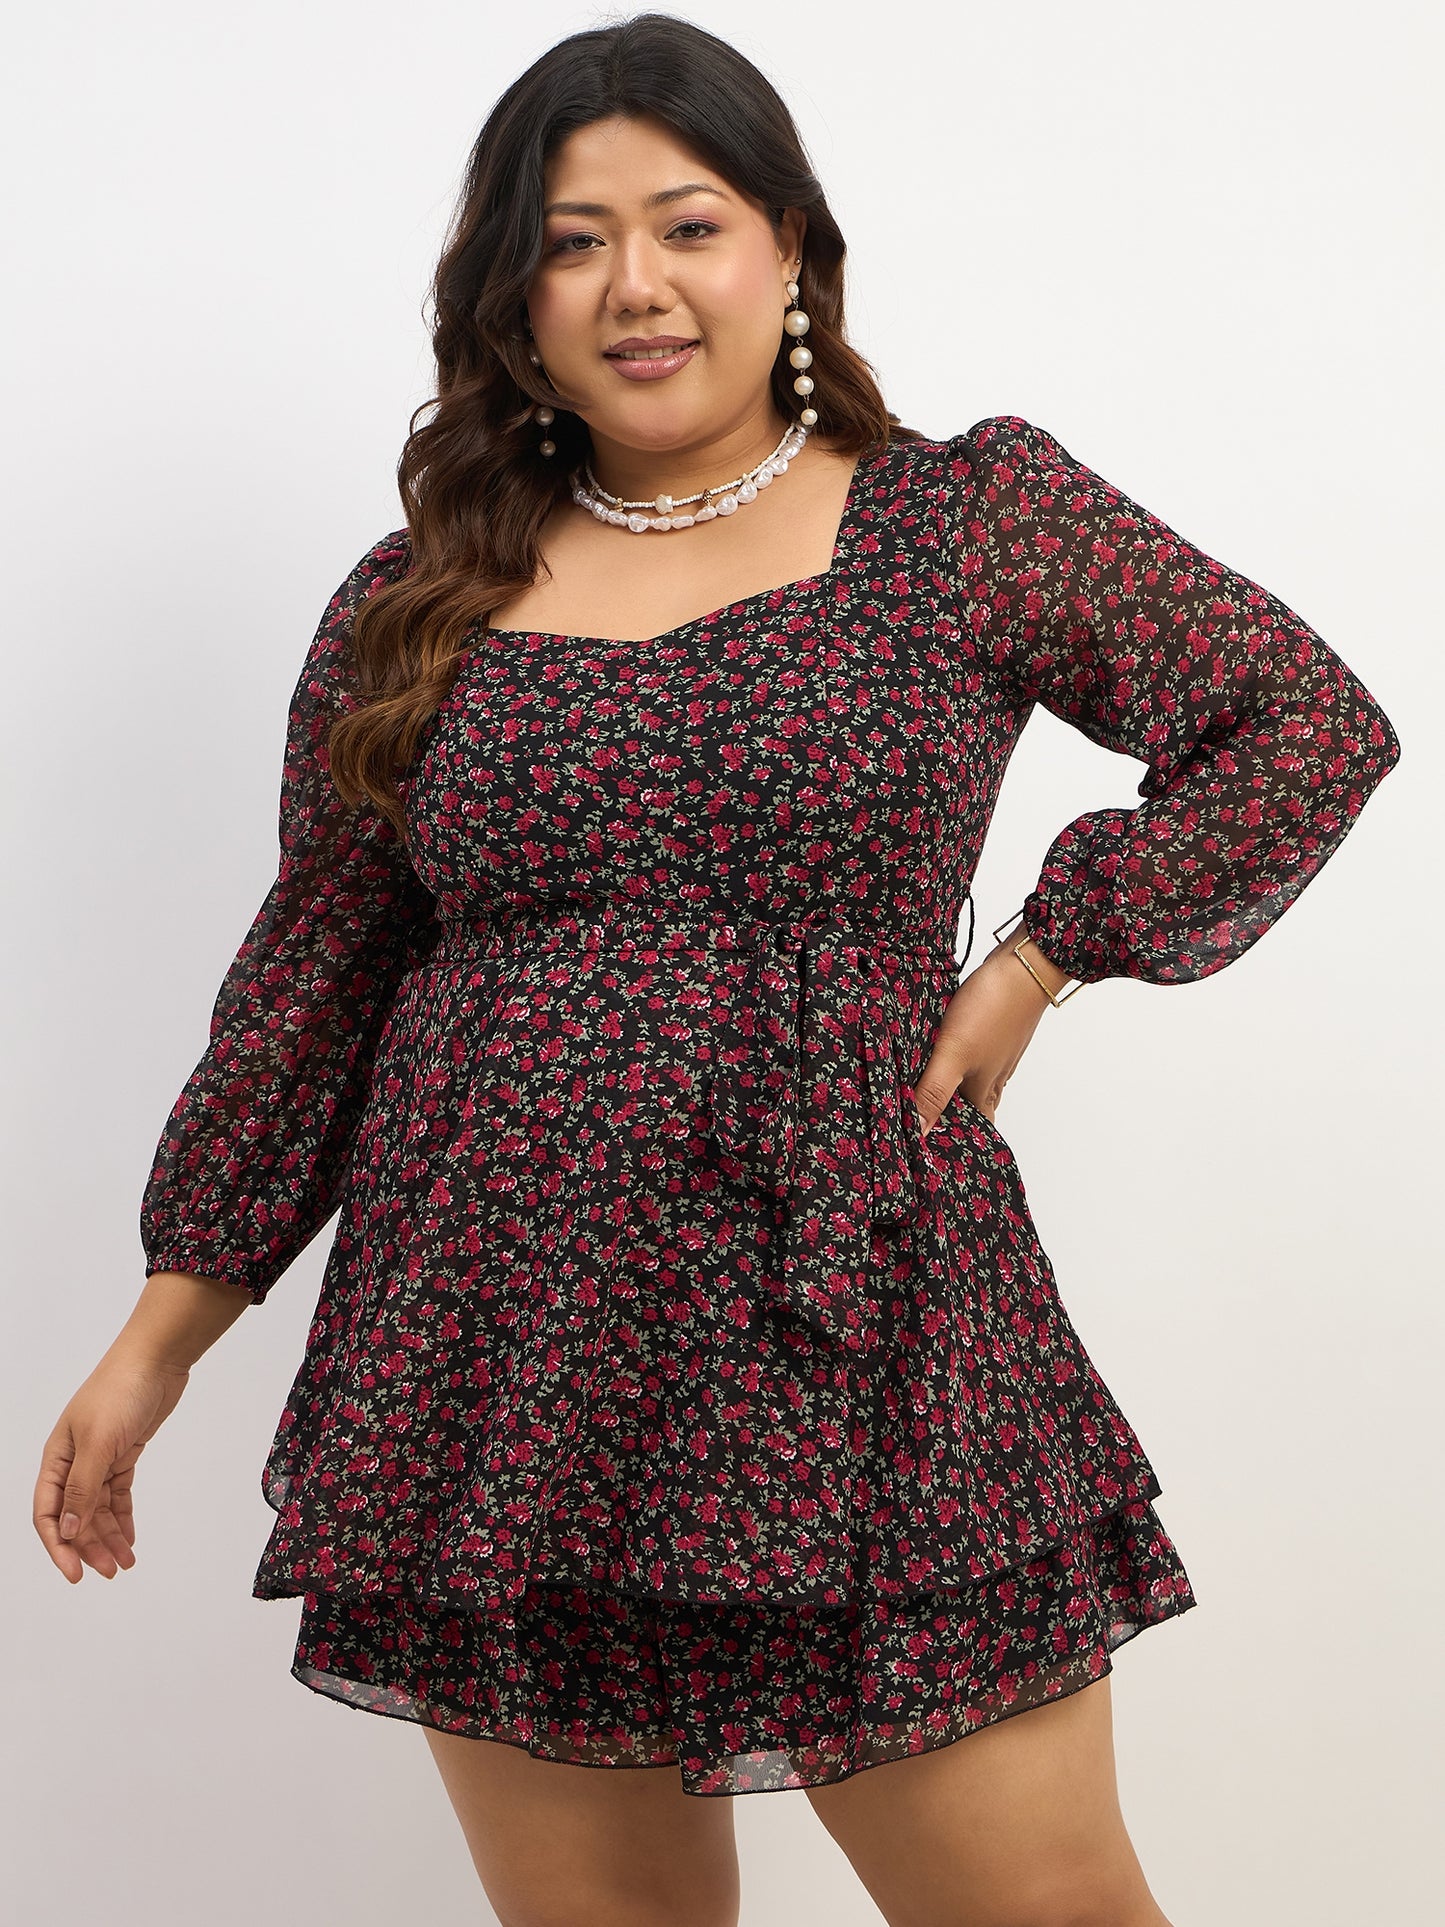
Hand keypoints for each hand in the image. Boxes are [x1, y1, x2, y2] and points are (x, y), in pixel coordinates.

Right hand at [33, 1345, 191, 1584]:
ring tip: (125, 1563)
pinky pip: (118, 1494)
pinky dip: (123, 1517)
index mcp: (56, 1457)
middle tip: (111, 1572)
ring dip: (109, 1536)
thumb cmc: (120, 1391)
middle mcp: (73, 1461)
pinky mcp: (124, 1453)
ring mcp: (100, 1457)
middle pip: (75, 1515)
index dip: (58, 1546)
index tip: (75, 1574)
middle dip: (90, 1546)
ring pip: (98, 1509)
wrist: (157, 1359)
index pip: (48, 1512)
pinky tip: (130, 1539)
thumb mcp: (98, 1443)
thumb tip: (65, 1529)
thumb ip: (81, 1488)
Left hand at [911, 923, 1069, 1132]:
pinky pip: (967, 1059)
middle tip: (915, 1126)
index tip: (926, 1154)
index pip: (971, 1133)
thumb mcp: (953, 1054)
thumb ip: (933, 1092)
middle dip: (945, 1119)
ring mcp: (992, 1056)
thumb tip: (917, 1134)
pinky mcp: (988, 1033)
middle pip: (968, 1111)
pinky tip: (936, 1056)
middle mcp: (991, 1079)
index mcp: (984, 1092)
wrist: (1024, 963)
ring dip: (946, 1091)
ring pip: (967, 1084)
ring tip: (918, 1094)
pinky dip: (951, 1065)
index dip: (951, 1145)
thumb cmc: (993, 1008)